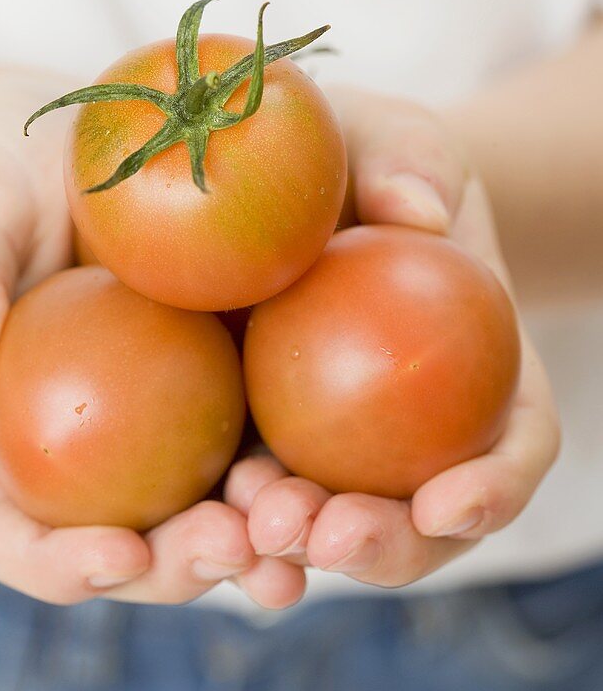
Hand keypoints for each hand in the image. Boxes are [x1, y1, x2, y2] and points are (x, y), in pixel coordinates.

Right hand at [0, 67, 303, 606]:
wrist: (65, 147)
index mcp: (3, 443)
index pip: (12, 538)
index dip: (59, 566)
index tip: (118, 553)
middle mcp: (87, 458)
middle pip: (129, 551)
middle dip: (184, 568)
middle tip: (238, 547)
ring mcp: (161, 430)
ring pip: (210, 514)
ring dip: (260, 539)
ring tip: (310, 526)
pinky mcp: (226, 387)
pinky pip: (264, 437)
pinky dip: (302, 467)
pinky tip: (346, 464)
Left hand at [225, 89, 559, 588]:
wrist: (273, 188)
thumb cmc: (351, 157)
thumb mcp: (386, 137)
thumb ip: (408, 159)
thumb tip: (420, 212)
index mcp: (479, 373)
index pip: (514, 444)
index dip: (495, 488)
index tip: (446, 503)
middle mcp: (410, 434)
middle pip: (420, 523)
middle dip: (381, 548)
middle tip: (323, 534)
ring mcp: (329, 452)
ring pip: (325, 532)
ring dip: (293, 553)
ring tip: (246, 535)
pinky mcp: (248, 448)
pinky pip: (236, 503)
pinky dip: (218, 529)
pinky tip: (175, 533)